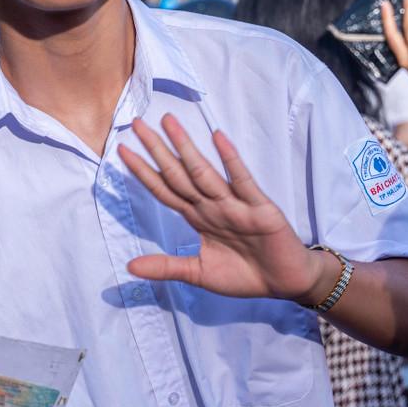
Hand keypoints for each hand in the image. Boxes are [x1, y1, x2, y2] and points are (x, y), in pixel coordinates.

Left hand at [119, 116, 328, 303]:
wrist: (285, 283)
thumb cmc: (245, 275)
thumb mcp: (199, 274)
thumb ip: (166, 267)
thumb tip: (129, 267)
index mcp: (199, 217)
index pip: (165, 189)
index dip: (143, 172)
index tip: (122, 150)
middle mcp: (213, 206)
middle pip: (179, 174)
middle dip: (157, 150)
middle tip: (136, 123)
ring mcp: (236, 205)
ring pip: (205, 173)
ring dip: (186, 148)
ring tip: (169, 123)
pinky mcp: (260, 209)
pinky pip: (243, 182)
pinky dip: (231, 160)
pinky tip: (218, 139)